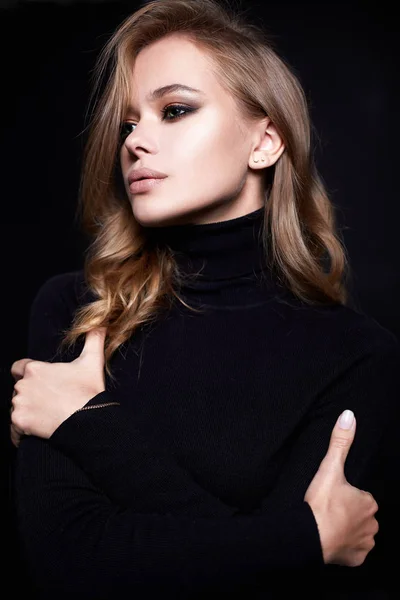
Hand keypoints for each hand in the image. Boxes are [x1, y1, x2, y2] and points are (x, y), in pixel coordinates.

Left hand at [10, 327, 106, 446]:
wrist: (87, 419)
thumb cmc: (88, 391)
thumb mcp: (92, 361)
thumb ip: (93, 339)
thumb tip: (101, 325)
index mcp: (35, 369)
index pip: (18, 368)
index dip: (26, 374)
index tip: (39, 382)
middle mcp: (23, 385)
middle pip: (19, 389)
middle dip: (30, 395)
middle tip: (49, 402)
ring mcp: (19, 404)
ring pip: (17, 408)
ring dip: (27, 413)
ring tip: (46, 417)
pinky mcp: (19, 422)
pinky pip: (14, 430)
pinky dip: (21, 433)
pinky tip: (35, 432)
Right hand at [304, 410, 378, 566]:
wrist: (309, 536)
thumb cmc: (321, 503)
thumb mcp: (330, 467)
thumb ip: (340, 441)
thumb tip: (349, 416)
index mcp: (368, 502)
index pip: (361, 496)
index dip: (346, 495)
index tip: (331, 496)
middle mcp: (372, 525)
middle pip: (361, 515)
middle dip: (348, 513)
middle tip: (328, 509)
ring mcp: (365, 544)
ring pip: (359, 533)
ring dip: (347, 530)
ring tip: (327, 524)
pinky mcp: (356, 560)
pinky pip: (353, 552)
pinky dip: (344, 548)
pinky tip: (330, 540)